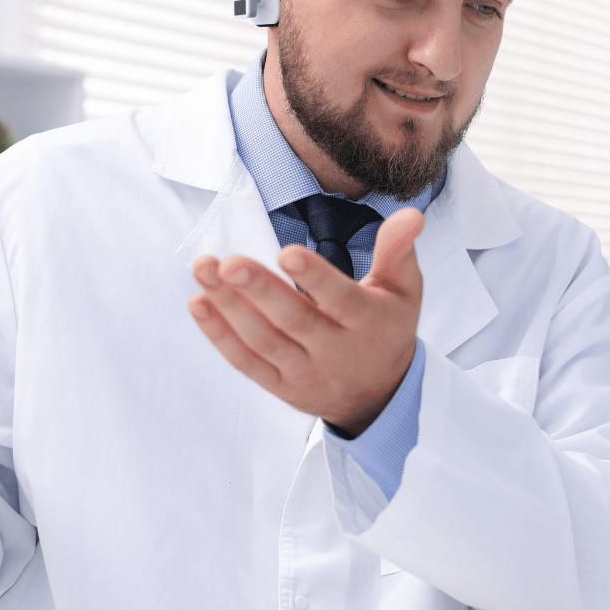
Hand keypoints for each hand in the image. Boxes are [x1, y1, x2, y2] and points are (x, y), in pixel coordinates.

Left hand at [188, 209, 424, 435]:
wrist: (378, 395)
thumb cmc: (386, 328)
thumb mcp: (404, 290)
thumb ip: (399, 251)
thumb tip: (410, 213)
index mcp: (367, 322)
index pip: (340, 300)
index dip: (314, 277)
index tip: (286, 252)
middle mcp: (335, 352)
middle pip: (293, 321)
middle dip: (259, 290)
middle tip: (228, 261)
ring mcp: (304, 372)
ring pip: (263, 340)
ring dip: (229, 306)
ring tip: (204, 268)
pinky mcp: (280, 386)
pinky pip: (245, 362)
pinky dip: (219, 335)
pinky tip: (199, 303)